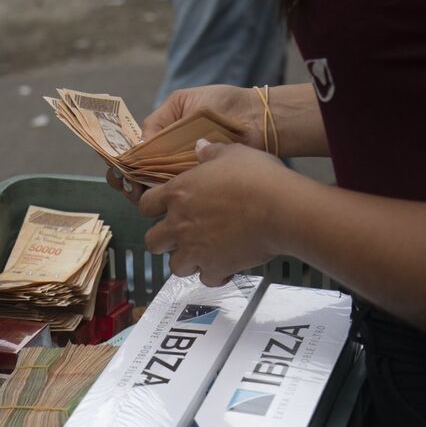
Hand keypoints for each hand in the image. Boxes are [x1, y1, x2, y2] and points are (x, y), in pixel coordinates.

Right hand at [106, 83, 266, 205]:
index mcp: (165, 136)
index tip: (115, 167)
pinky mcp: (200, 184)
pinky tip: (154, 195)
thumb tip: (139, 143)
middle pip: (141, 175)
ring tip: (135, 190)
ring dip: (140, 192)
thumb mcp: (183, 101)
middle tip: (123, 182)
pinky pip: (178, 193)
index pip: (136, 152)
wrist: (255, 117)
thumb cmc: (222, 104)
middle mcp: (172, 157)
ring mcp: (185, 173)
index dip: (122, 161)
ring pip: (155, 188)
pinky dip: (163, 196)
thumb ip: (159, 120)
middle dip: (127, 180)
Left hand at [137, 139, 288, 285]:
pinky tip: (226, 266)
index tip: (163, 208)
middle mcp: (179, 225)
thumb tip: (200, 147)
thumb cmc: (256, 177)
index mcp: (178, 193)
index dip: (152, 207)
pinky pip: (207, 280)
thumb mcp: (233, 153)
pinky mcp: (215, 268)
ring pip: (176, 266)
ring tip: (204, 253)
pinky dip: (215, 275)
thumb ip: (210, 152)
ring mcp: (195, 250)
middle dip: (164, 241)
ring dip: (187, 261)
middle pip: (152, 242)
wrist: (280, 209)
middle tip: (182, 235)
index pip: (145, 205)